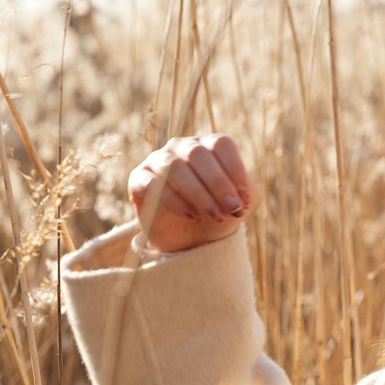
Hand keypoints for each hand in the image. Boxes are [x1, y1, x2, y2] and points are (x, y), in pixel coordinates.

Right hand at [127, 134, 258, 253]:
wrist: (190, 239)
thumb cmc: (218, 212)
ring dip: (198, 193)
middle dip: (218, 185)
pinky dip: (175, 201)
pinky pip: (152, 183)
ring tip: (214, 216)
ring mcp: (158, 160)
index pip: (221, 144)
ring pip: (174, 166)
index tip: (244, 199)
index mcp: (208, 144)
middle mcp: (182, 146)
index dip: (235, 170)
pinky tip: (192, 216)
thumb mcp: (241, 203)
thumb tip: (241, 193)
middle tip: (231, 210)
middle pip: (198, 153)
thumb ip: (246, 192)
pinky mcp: (139, 179)